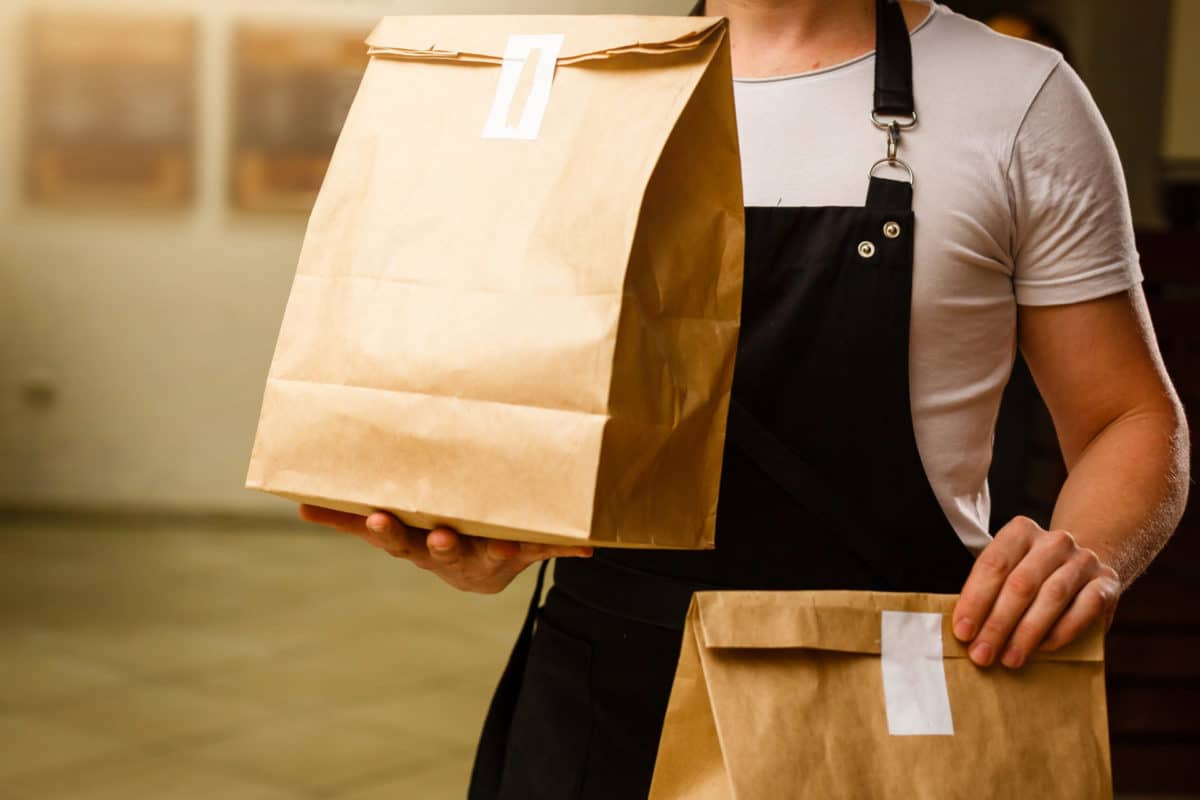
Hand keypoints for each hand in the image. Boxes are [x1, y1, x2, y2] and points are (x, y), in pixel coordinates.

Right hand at [297, 505, 592, 593]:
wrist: (484, 567)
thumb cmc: (430, 532)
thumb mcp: (392, 527)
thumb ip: (345, 516)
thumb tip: (293, 504)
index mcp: (414, 544)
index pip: (392, 539)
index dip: (384, 531)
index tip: (377, 518)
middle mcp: (447, 554)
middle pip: (436, 551)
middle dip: (433, 543)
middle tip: (435, 535)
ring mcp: (484, 556)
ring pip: (488, 553)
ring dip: (496, 550)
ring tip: (503, 545)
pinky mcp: (520, 554)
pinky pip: (543, 549)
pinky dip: (565, 547)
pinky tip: (587, 547)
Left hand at [952, 516, 1119, 668]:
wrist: (1084, 566)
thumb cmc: (1033, 575)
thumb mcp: (1009, 572)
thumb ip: (989, 593)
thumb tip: (966, 632)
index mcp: (1021, 531)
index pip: (993, 565)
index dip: (975, 600)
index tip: (962, 632)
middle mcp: (1054, 541)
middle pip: (1021, 584)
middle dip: (997, 624)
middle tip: (981, 654)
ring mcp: (1084, 560)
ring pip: (1052, 597)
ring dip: (1027, 633)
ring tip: (1009, 659)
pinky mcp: (1107, 583)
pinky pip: (1085, 608)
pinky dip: (1062, 631)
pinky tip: (1043, 649)